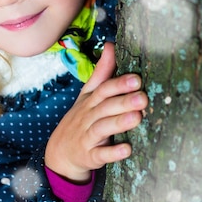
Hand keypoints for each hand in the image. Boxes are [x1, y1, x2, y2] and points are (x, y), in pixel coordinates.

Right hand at [44, 42, 146, 182]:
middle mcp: (87, 116)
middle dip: (123, 101)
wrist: (59, 153)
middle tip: (143, 97)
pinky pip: (100, 154)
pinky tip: (127, 149)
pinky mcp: (89, 156)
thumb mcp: (87, 95)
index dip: (118, 84)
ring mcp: (87, 137)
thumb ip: (101, 72)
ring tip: (137, 117)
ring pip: (102, 128)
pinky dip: (112, 152)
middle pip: (105, 107)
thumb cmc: (80, 119)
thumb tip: (111, 45)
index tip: (136, 79)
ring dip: (119, 123)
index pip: (102, 90)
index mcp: (89, 101)